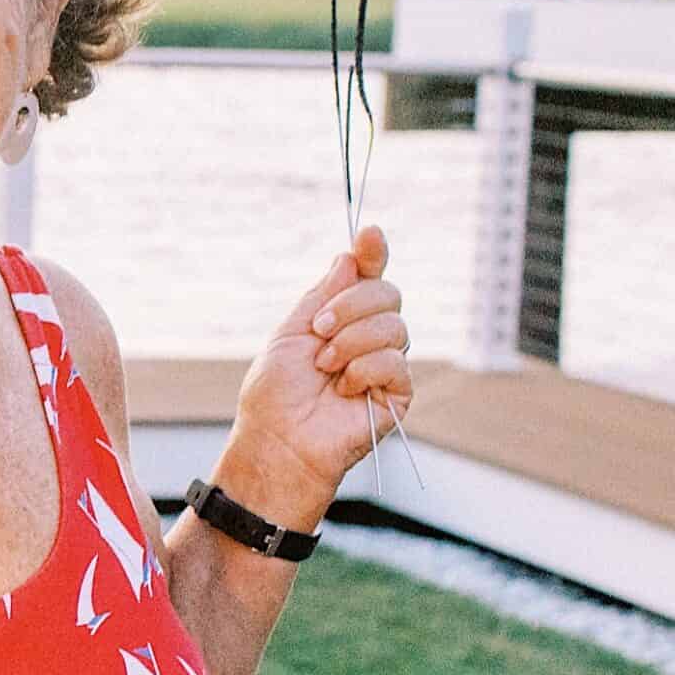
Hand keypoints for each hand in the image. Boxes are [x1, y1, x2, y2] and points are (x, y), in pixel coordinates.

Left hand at [234, 224, 415, 511]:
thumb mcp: (291, 332)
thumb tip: (350, 256)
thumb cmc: (276, 393)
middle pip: (387, 293)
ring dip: (351, 341)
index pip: (368, 276)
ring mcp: (386, 363)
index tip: (369, 235)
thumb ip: (322, 295)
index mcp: (341, 318)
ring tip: (325, 366)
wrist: (278, 440)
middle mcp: (369, 336)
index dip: (372, 253)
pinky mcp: (398, 392)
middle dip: (350, 305)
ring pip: (394, 324)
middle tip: (319, 330)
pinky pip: (395, 360)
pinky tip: (345, 388)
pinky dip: (364, 369)